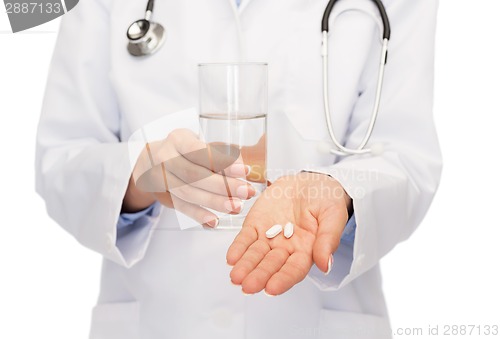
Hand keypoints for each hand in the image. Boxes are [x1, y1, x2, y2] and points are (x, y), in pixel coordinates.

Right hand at [122, 129, 255, 226]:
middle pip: (194, 174)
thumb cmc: (184, 150)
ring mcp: (161, 178)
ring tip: (236, 207)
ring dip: (214, 202)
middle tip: (246, 192)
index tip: (244, 170)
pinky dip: (198, 215)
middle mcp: (165, 157)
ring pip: (188, 192)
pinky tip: (214, 222)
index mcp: (177, 139)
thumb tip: (244, 170)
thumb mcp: (197, 142)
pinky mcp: (163, 194)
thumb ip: (219, 153)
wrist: (150, 161)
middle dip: (223, 186)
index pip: (199, 151)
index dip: (222, 162)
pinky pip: (181, 207)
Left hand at [226, 172, 351, 295]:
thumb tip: (326, 265)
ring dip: (246, 266)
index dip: (283, 279)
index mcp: (307, 251)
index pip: (294, 269)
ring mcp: (269, 238)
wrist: (310, 182)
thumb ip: (328, 239)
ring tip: (236, 276)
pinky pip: (245, 238)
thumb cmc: (326, 200)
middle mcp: (286, 248)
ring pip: (255, 255)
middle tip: (248, 286)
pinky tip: (231, 257)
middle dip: (259, 276)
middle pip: (271, 265)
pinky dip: (238, 248)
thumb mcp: (334, 215)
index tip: (272, 288)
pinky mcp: (256, 224)